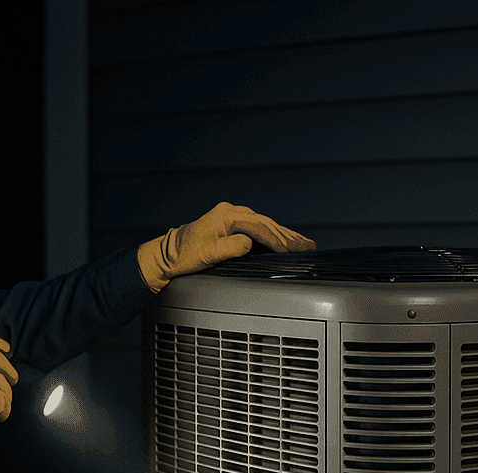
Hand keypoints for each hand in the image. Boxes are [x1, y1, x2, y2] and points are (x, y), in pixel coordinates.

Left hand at [137, 202, 314, 291]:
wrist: (169, 254)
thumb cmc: (185, 255)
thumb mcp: (206, 254)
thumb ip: (228, 247)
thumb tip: (248, 243)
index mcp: (227, 215)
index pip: (259, 226)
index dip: (277, 239)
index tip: (291, 250)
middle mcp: (232, 212)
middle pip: (267, 223)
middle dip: (289, 236)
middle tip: (309, 246)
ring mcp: (233, 217)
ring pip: (266, 225)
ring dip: (285, 235)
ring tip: (305, 244)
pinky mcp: (233, 225)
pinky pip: (259, 228)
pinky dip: (274, 235)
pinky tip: (286, 241)